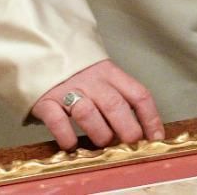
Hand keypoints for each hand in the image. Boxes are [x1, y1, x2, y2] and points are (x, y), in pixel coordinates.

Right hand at [30, 59, 162, 151]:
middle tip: (130, 144)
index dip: (150, 117)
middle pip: (116, 105)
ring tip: (102, 142)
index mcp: (110, 73)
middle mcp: (91, 80)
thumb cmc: (76, 73)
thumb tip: (135, 132)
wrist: (40, 52)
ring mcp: (67, 90)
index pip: (138, 94)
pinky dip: (66, 136)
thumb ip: (115, 98)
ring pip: (89, 112)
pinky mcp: (45, 101)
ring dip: (99, 133)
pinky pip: (57, 121)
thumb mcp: (101, 77)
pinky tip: (71, 145)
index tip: (155, 138)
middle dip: (127, 129)